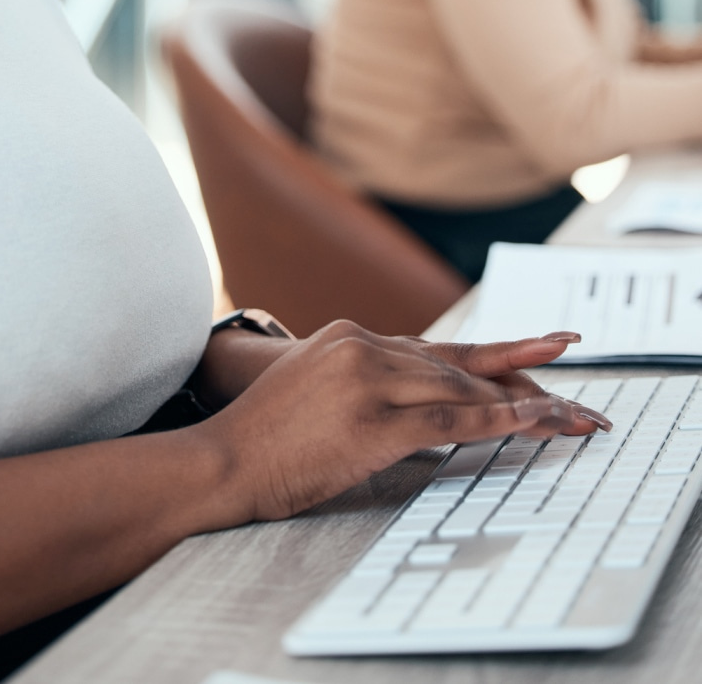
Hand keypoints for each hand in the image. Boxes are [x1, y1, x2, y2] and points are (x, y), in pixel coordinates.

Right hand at [203, 321, 608, 523]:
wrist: (225, 459)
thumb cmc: (266, 438)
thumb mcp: (314, 386)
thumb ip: (362, 379)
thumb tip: (410, 397)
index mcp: (349, 335)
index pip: (433, 348)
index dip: (487, 359)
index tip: (535, 357)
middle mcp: (362, 345)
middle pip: (455, 362)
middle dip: (518, 377)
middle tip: (569, 382)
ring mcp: (368, 379)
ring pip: (460, 388)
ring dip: (519, 405)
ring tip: (567, 413)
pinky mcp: (373, 420)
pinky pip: (450, 421)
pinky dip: (498, 424)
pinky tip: (532, 425)